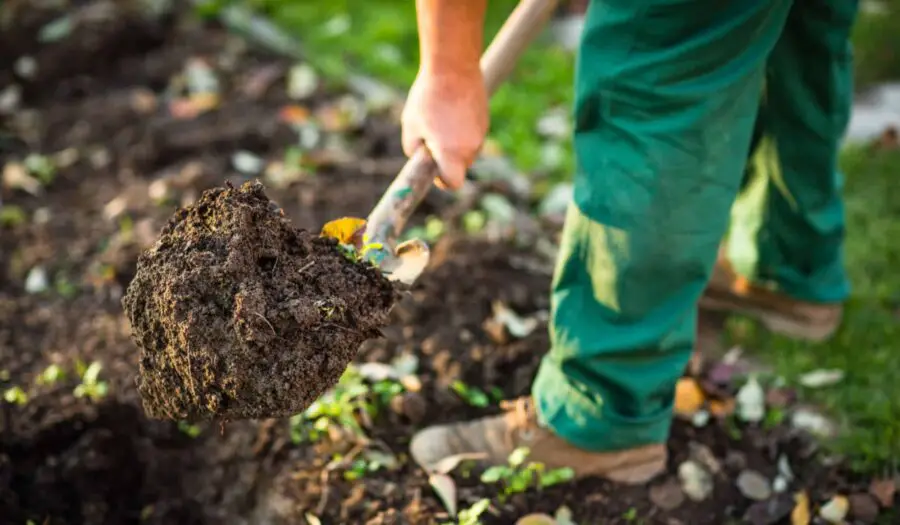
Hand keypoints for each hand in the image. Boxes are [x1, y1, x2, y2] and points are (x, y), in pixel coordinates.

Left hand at [401, 67, 488, 189]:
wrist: (453, 66)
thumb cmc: (428, 97)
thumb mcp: (410, 126)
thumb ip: (414, 150)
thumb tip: (421, 158)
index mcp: (452, 153)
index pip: (453, 183)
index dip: (442, 181)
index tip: (433, 168)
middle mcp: (471, 148)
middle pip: (460, 168)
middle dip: (446, 160)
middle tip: (430, 139)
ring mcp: (481, 134)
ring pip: (466, 151)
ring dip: (454, 144)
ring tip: (440, 120)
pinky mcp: (484, 121)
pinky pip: (472, 136)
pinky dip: (462, 131)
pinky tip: (451, 110)